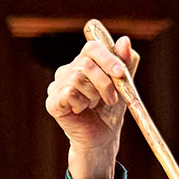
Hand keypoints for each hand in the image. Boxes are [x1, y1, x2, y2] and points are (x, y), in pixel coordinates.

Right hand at [47, 36, 140, 178]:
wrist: (103, 137)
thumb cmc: (111, 109)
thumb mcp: (124, 85)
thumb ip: (126, 63)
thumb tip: (124, 40)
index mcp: (84, 62)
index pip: (92, 47)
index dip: (108, 57)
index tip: (121, 73)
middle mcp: (68, 70)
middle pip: (86, 63)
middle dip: (105, 82)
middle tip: (112, 99)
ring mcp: (57, 85)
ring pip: (77, 78)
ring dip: (94, 95)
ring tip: (95, 105)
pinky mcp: (52, 102)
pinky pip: (69, 93)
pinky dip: (82, 103)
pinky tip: (83, 110)